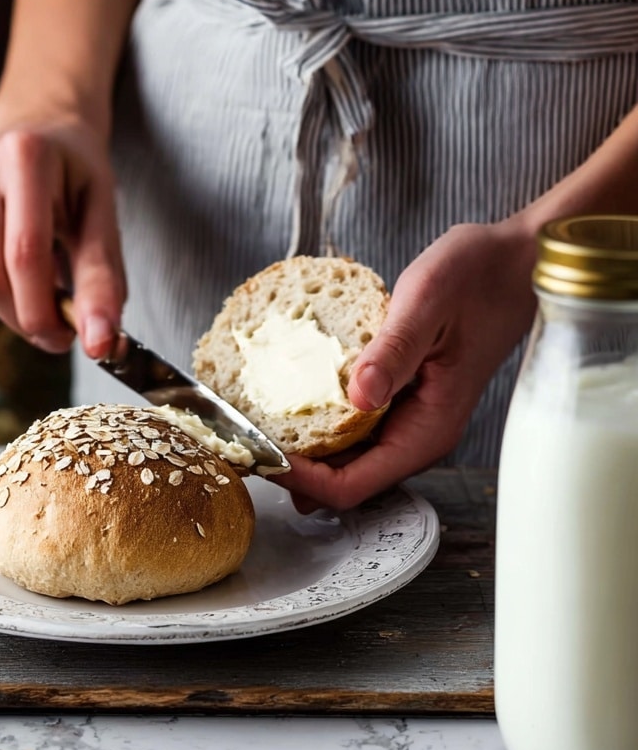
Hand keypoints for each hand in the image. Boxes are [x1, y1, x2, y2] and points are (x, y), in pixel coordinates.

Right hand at [0, 104, 125, 359]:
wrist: (38, 137)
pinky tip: (8, 264)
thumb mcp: (102, 218)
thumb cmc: (74, 180)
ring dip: (9, 310)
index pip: (25, 253)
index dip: (45, 310)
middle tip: (57, 330)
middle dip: (27, 318)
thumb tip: (100, 344)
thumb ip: (102, 280)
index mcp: (24, 154)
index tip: (69, 339)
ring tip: (39, 292)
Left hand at [276, 220, 537, 510]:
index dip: (299, 480)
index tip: (257, 451)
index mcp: (427, 429)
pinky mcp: (401, 398)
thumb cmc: (477, 277)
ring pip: (344, 456)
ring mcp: (408, 419)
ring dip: (298, 444)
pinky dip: (316, 416)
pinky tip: (286, 393)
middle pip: (341, 480)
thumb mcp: (429, 302)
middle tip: (237, 437)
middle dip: (288, 468)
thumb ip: (393, 351)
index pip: (352, 486)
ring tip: (250, 418)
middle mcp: (416, 435)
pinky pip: (351, 425)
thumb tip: (358, 396)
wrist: (513, 263)